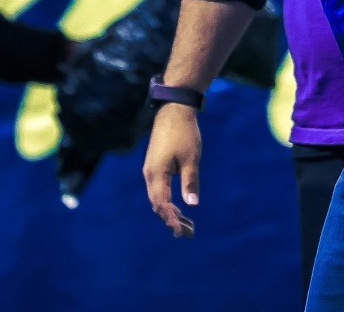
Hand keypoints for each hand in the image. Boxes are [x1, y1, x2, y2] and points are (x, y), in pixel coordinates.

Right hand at [143, 103, 201, 238]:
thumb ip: (190, 182)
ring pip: (158, 198)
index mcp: (156, 174)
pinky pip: (159, 189)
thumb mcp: (191, 158)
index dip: (170, 220)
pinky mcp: (155, 165)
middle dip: (172, 220)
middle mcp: (150, 174)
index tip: (181, 233)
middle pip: (158, 204)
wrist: (174, 110)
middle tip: (188, 234)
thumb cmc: (184, 133)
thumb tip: (192, 205)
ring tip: (186, 225)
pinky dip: (168, 201)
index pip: (161, 204)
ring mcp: (151, 170)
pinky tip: (178, 208)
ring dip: (170, 212)